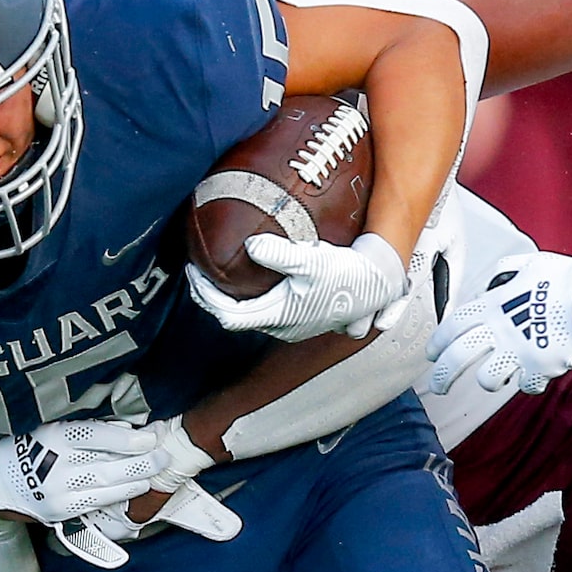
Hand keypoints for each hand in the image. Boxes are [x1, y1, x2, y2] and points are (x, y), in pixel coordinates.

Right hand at [0, 414, 211, 535]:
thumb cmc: (33, 443)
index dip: (124, 438)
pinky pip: (96, 504)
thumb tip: (129, 427)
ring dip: (135, 480)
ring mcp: (57, 491)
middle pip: (105, 465)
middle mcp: (54, 465)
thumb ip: (88, 427)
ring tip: (157, 472)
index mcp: (52, 436)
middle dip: (140, 462)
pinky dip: (119, 497)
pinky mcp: (60, 510)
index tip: (150, 436)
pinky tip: (137, 490)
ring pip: (104, 487)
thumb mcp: (52, 424)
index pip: (93, 436)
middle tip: (164, 456)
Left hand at [189, 232, 406, 341]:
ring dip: (232, 297)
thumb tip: (250, 245)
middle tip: (197, 272)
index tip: (193, 273)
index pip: (227, 314)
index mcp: (279, 316)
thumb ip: (279, 254)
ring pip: (251, 315)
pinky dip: (251, 297)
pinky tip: (253, 278)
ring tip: (219, 274)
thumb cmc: (346, 274)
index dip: (205, 296)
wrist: (378, 284)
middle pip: (235, 317)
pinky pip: (266, 311)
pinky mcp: (303, 318)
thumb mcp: (312, 260)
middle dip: (213, 296)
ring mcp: (293, 325)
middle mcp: (282, 327)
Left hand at [428, 251, 571, 395]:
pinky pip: (525, 385)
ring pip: (488, 379)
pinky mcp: (541, 368)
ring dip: (489, 380)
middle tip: (437, 386)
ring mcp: (520, 351)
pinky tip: (532, 374)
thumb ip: (503, 274)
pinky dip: (527, 382)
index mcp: (495, 305)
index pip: (454, 326)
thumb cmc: (566, 279)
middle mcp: (502, 330)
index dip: (438, 341)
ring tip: (494, 376)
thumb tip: (489, 286)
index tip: (431, 354)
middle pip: (459, 357)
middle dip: (442, 375)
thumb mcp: (528, 264)